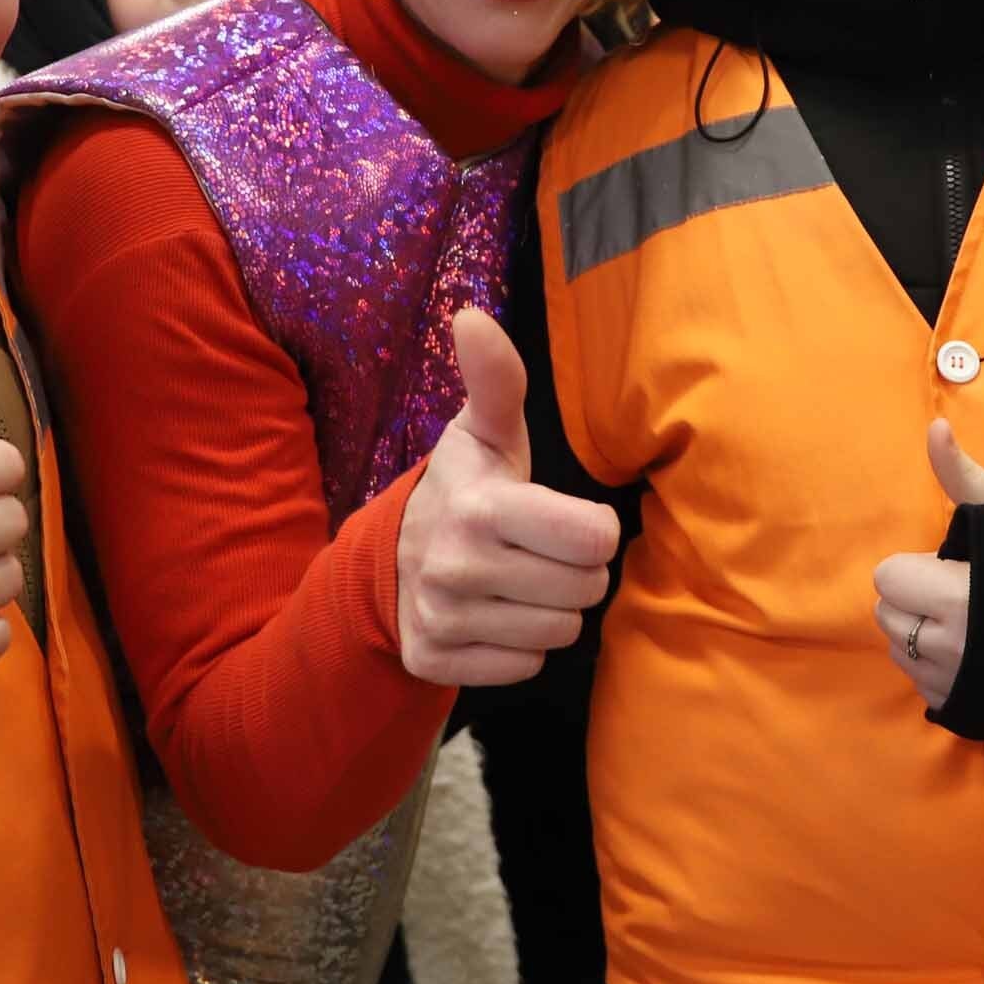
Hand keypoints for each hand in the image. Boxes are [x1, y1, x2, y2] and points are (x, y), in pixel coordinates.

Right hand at [396, 309, 620, 686]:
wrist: (390, 558)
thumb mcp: (484, 434)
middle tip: (539, 550)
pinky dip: (519, 646)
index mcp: (482, 507)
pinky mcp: (435, 661)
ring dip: (550, 609)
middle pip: (586, 590)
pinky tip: (494, 615)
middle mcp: (457, 567)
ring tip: (518, 581)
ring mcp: (443, 619)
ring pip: (560, 633)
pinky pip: (526, 668)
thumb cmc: (464, 488)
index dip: (592, 529)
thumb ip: (496, 380)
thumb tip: (472, 315)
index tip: (564, 518)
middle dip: (574, 570)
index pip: (594, 539)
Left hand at [873, 420, 983, 710]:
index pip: (888, 576)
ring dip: (919, 633)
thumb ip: (961, 475)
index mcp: (954, 596)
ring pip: (898, 650)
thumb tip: (934, 428)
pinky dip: (934, 666)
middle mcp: (950, 647)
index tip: (950, 567)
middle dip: (913, 598)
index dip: (916, 567)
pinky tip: (968, 650)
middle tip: (955, 592)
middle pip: (886, 614)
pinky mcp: (962, 708)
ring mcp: (955, 683)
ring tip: (964, 621)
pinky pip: (918, 683)